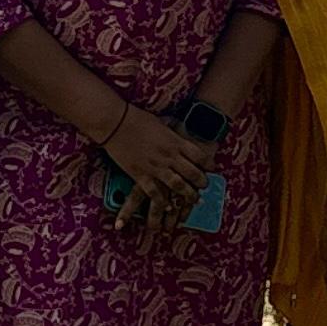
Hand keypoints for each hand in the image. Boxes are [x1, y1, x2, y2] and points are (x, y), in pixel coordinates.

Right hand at [101, 104, 212, 223]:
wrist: (115, 123)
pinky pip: (155, 193)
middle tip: (204, 187)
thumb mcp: (162, 123)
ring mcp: (155, 167)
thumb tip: (179, 134)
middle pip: (193, 173)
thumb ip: (172, 133)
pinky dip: (162, 201)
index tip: (211, 169)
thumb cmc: (137, 119)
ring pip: (178, 186)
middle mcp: (169, 156)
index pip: (200, 156)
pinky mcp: (140, 175)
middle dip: (201, 182)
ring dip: (188, 195)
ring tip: (193, 200)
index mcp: (175, 142)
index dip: (208, 164)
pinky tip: (168, 206)